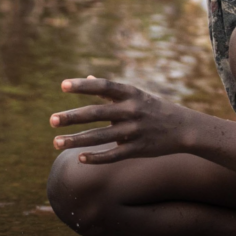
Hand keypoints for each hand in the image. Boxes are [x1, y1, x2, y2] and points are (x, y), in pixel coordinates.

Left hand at [50, 77, 192, 163]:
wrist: (183, 128)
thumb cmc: (152, 108)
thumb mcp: (134, 94)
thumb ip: (108, 90)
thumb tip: (85, 78)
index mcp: (130, 93)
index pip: (103, 86)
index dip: (83, 86)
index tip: (62, 86)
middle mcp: (132, 110)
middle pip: (97, 113)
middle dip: (73, 117)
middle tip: (51, 120)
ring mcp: (135, 131)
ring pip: (101, 136)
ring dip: (77, 140)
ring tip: (56, 142)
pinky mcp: (138, 149)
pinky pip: (114, 154)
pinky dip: (96, 157)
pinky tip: (79, 158)